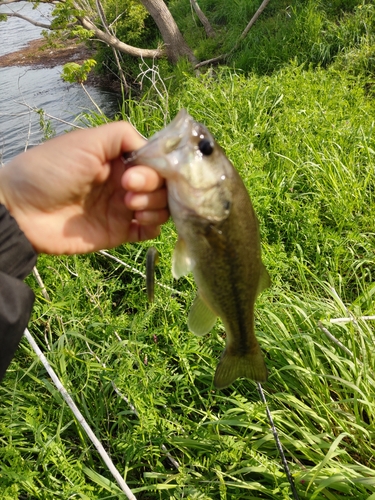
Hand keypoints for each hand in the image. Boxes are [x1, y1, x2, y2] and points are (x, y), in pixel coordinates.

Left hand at [0, 122, 168, 253]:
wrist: (22, 210)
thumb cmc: (51, 170)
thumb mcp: (86, 141)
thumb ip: (123, 136)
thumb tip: (154, 149)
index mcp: (119, 159)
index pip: (156, 162)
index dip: (155, 168)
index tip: (133, 173)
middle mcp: (125, 182)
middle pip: (162, 185)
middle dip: (152, 187)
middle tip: (126, 189)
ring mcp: (122, 208)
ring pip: (161, 207)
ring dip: (156, 206)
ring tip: (131, 207)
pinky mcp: (119, 232)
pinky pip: (149, 231)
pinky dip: (154, 226)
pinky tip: (140, 222)